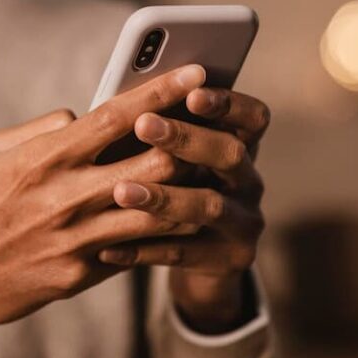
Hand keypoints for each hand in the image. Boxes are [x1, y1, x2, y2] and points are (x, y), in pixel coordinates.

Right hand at [0, 65, 207, 337]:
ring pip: (158, 210)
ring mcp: (76, 240)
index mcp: (43, 158)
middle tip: (213, 127)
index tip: (198, 73)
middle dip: (191, 140)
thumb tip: (84, 116)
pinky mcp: (79, 275)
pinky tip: (179, 218)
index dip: (162, 91)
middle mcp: (65, 197)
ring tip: (210, 173)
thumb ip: (42, 129)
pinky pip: (134, 248)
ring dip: (188, 189)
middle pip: (155, 161)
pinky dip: (159, 231)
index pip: (117, 116)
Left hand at [97, 89, 271, 332]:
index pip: (251, 117)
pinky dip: (143, 250)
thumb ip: (155, 131)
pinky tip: (106, 248)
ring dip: (163, 196)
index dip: (227, 103)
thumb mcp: (170, 157)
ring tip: (120, 191)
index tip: (192, 93)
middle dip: (187, 138)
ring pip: (208, 206)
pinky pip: (183, 253)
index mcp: (238, 145)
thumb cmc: (172, 189)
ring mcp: (243, 222)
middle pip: (230, 153)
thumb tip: (115, 100)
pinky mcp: (229, 260)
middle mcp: (248, 181)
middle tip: (144, 125)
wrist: (199, 264)